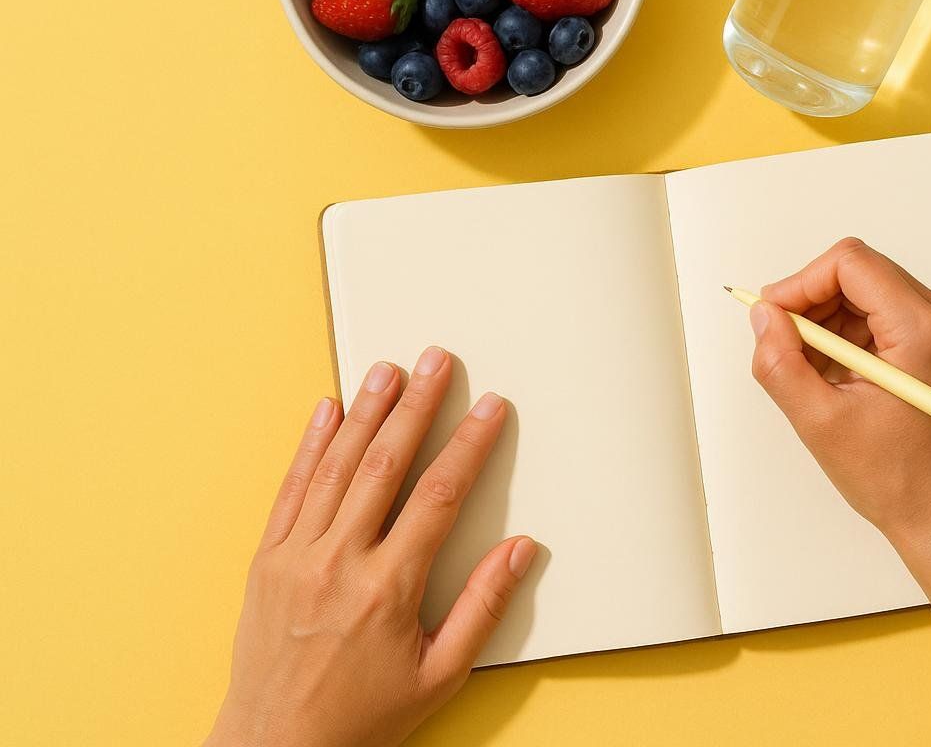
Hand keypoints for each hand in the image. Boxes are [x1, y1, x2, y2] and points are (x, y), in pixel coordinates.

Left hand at [206, 347, 538, 746]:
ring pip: (336, 466)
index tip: (489, 408)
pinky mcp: (266, 561)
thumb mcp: (441, 673)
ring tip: (388, 370)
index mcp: (388, 588)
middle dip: (417, 406)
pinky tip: (326, 411)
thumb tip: (521, 551)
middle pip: (386, 464)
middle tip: (437, 361)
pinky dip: (309, 446)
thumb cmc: (362, 717)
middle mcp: (338, 562)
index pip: (439, 495)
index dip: (469, 444)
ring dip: (366, 412)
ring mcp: (296, 557)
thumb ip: (484, 606)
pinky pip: (290, 490)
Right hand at [748, 237, 930, 554]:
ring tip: (811, 372)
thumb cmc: (901, 480)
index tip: (773, 316)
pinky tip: (835, 378)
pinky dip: (849, 337)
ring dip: (829, 323)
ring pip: (868, 293)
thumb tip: (764, 318)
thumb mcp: (821, 423)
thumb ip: (782, 363)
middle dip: (812, 303)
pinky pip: (883, 316)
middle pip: (861, 273)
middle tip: (783, 345)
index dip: (801, 283)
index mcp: (923, 330)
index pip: (851, 264)